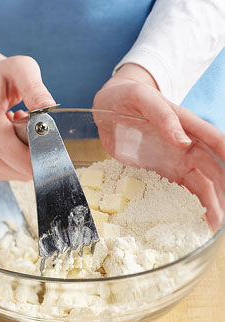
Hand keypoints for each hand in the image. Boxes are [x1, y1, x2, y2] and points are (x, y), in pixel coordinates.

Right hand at [0, 16, 54, 180]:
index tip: (46, 138)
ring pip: (11, 175)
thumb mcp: (20, 69)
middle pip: (21, 172)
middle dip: (30, 153)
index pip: (26, 163)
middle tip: (23, 127)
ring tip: (9, 130)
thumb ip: (36, 89)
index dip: (44, 154)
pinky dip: (5, 159)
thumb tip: (50, 109)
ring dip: (18, 157)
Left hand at [93, 63, 224, 229]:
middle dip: (220, 192)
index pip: (215, 141)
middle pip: (211, 170)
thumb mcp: (140, 98)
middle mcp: (184, 145)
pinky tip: (191, 218)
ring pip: (198, 183)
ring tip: (212, 224)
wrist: (107, 107)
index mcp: (185, 124)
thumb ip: (162, 116)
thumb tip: (183, 141)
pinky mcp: (159, 171)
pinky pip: (177, 189)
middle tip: (221, 218)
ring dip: (207, 203)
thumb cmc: (125, 96)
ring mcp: (173, 159)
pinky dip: (186, 203)